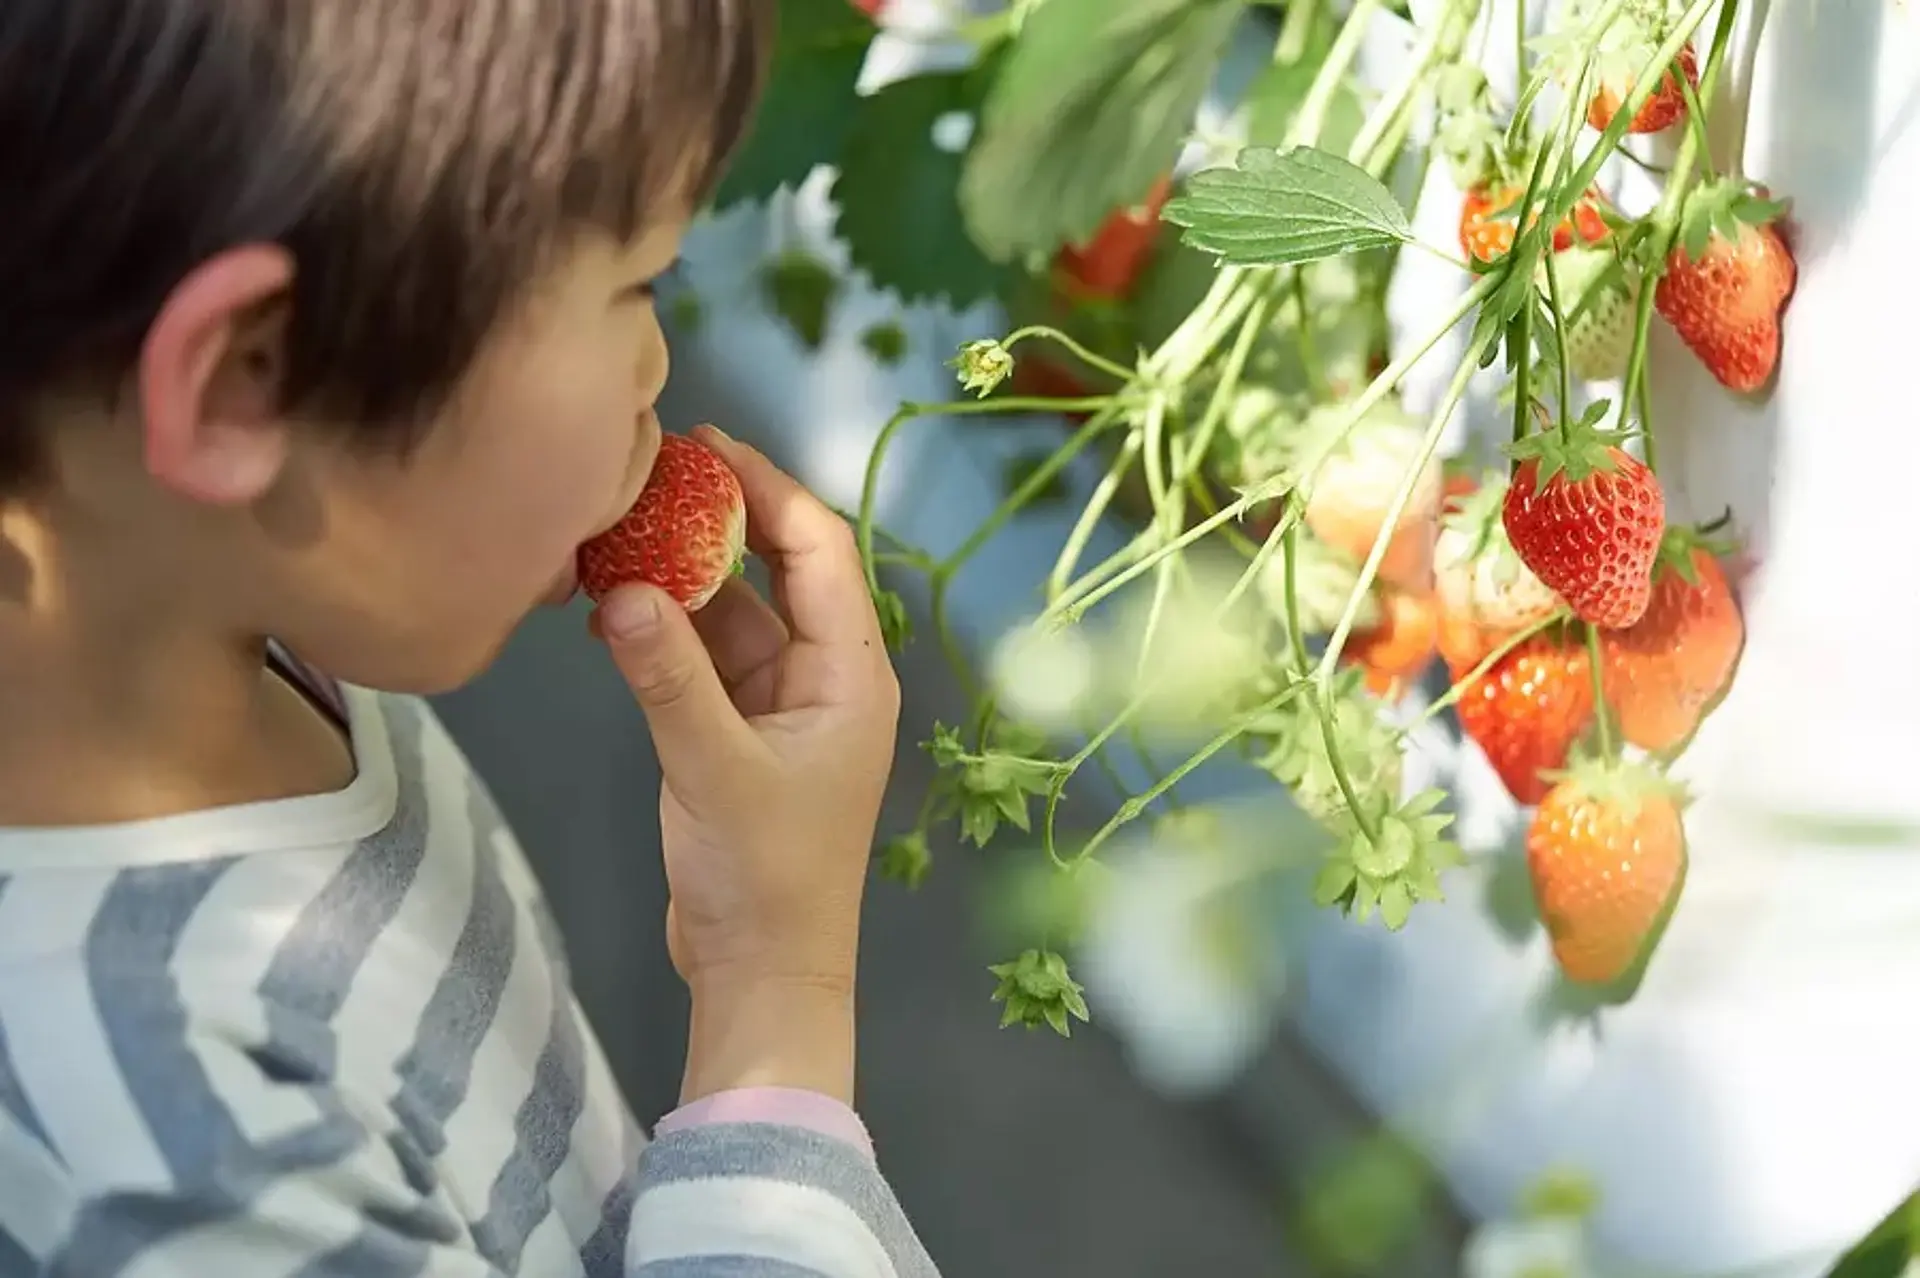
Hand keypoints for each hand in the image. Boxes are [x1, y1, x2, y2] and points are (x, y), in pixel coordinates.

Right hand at [595, 425, 899, 1104]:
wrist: (763, 973)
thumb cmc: (764, 881)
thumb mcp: (712, 771)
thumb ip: (668, 680)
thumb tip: (622, 589)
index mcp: (853, 675)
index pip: (820, 550)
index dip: (768, 488)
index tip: (705, 443)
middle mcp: (827, 678)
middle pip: (780, 569)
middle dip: (722, 517)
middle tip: (655, 466)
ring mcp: (784, 706)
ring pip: (736, 613)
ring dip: (685, 574)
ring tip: (620, 524)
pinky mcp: (743, 735)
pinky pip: (708, 658)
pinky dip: (669, 629)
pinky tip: (617, 602)